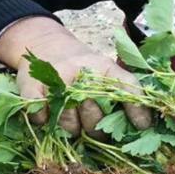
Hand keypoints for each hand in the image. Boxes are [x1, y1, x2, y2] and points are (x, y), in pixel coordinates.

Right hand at [0, 16, 151, 135]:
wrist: (44, 43)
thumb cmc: (81, 66)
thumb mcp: (103, 69)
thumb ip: (120, 92)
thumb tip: (142, 127)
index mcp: (103, 67)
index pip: (126, 86)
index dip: (137, 109)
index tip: (142, 127)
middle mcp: (81, 71)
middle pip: (95, 118)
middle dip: (96, 130)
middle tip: (93, 127)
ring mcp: (56, 80)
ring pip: (69, 125)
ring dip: (71, 129)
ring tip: (71, 119)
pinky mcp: (32, 88)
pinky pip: (42, 119)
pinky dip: (45, 121)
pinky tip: (48, 113)